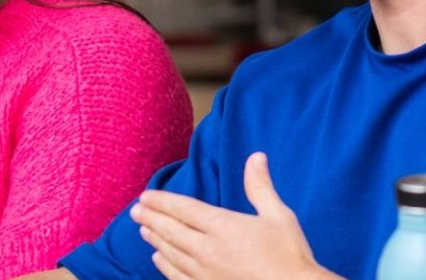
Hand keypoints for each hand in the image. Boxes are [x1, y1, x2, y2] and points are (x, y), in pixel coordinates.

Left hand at [131, 152, 339, 279]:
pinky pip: (178, 277)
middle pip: (171, 230)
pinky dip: (165, 266)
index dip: (161, 201)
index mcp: (223, 227)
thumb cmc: (290, 256)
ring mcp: (205, 274)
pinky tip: (158, 260)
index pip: (183, 209)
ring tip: (143, 230)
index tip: (145, 196)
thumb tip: (256, 157)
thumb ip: (260, 187)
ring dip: (155, 240)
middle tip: (135, 211)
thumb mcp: (279, 216)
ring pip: (171, 253)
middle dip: (151, 218)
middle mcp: (208, 250)